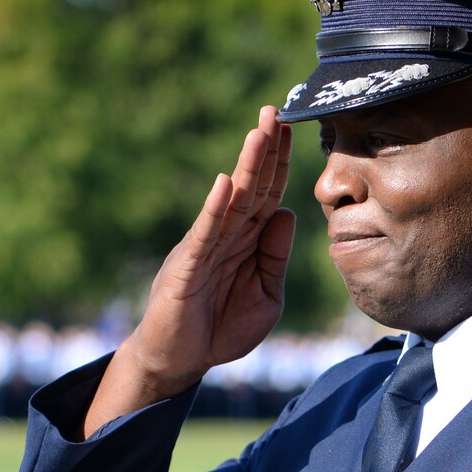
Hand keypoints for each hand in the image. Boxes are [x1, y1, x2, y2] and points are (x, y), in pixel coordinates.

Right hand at [84, 105, 295, 436]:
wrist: (179, 361)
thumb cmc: (220, 329)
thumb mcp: (266, 296)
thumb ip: (275, 258)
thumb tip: (286, 214)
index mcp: (247, 241)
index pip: (268, 194)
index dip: (280, 163)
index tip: (291, 128)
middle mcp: (226, 236)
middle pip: (251, 186)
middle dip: (265, 150)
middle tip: (276, 110)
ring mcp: (206, 248)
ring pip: (231, 201)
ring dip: (246, 166)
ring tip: (259, 132)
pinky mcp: (187, 267)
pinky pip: (205, 234)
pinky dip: (215, 209)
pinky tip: (226, 183)